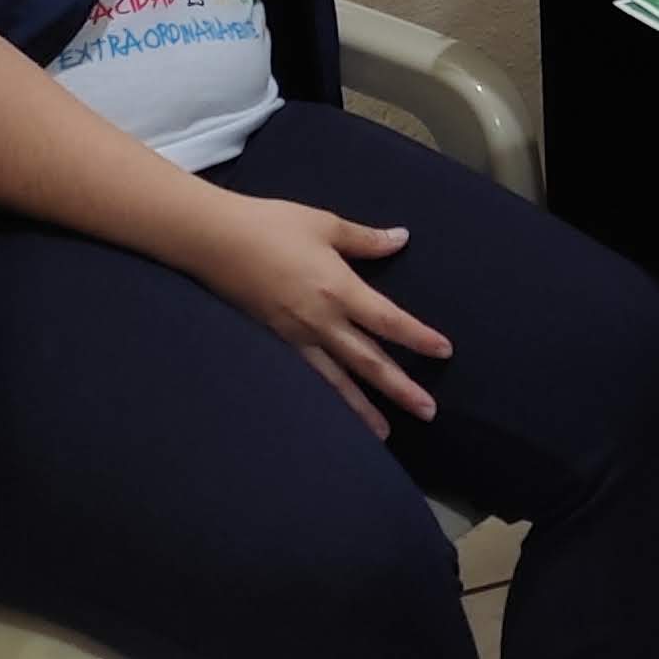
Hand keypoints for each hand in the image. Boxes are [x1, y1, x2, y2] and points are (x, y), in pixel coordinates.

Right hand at [194, 196, 453, 436]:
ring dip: (363, 408)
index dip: (417, 338)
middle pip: (369, 361)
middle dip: (400, 388)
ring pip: (337, 380)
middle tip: (429, 411)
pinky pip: (307, 376)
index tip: (443, 352)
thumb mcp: (325, 225)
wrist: (214, 240)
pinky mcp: (275, 342)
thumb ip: (366, 239)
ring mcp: (296, 337)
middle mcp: (321, 320)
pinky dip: (325, 398)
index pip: (388, 321)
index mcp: (338, 289)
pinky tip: (335, 413)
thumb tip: (402, 239)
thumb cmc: (271, 225)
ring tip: (385, 433)